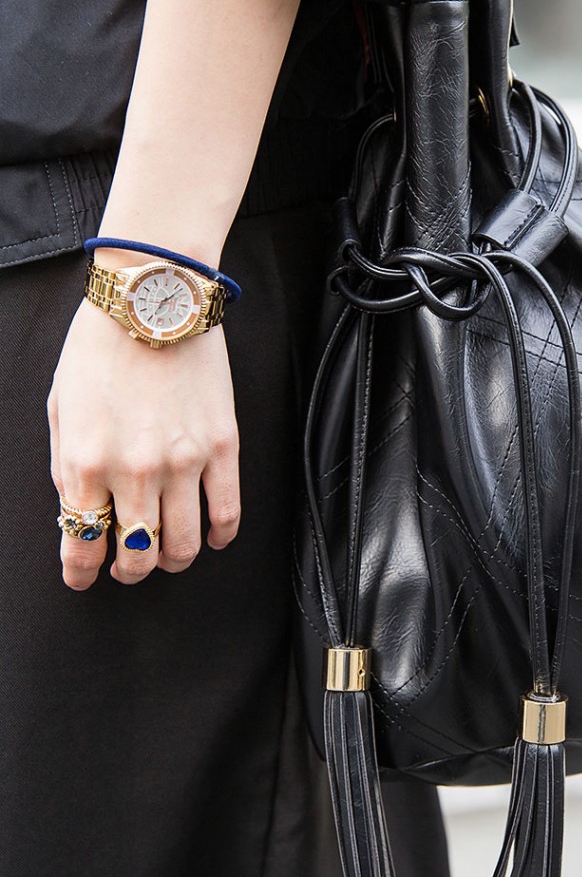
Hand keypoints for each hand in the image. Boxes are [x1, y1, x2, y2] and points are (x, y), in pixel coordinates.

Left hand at [47, 298, 240, 589]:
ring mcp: (183, 462)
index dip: (81, 572)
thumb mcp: (60, 409)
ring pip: (183, 546)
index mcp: (85, 463)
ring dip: (173, 560)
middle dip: (129, 571)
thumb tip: (80, 512)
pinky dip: (219, 536)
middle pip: (136, 555)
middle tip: (127, 565)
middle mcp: (134, 472)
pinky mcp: (222, 447)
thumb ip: (66, 467)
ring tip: (167, 553)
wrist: (151, 300)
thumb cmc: (100, 346)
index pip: (82, 545)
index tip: (84, 576)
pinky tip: (212, 538)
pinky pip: (226, 513)